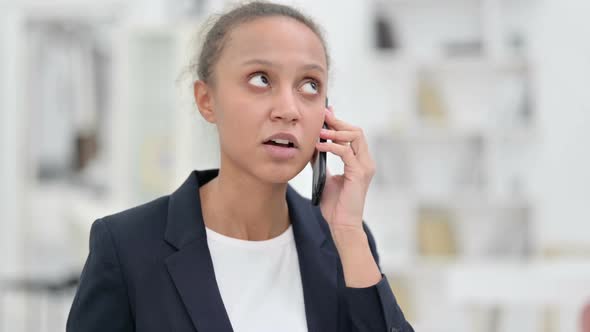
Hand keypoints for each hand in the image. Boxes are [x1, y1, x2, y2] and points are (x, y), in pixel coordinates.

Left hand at [313, 105, 375, 235]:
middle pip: (356, 131)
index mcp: (360, 162)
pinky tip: (319, 147)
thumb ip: (321, 162)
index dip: (339, 122)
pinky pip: (345, 152)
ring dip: (336, 131)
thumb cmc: (335, 205)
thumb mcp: (325, 177)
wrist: (342, 224)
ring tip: (319, 132)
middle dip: (338, 122)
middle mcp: (366, 162)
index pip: (353, 134)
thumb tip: (311, 146)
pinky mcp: (359, 173)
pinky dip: (332, 146)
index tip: (326, 114)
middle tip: (322, 116)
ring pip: (355, 136)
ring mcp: (364, 167)